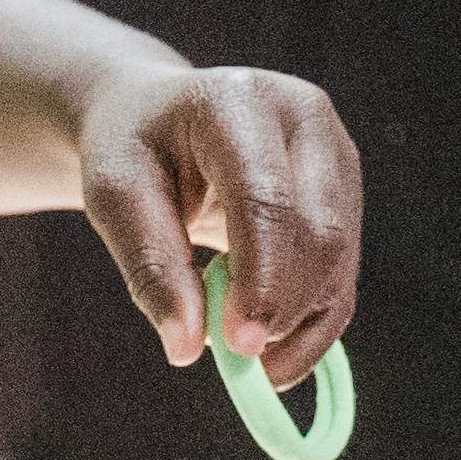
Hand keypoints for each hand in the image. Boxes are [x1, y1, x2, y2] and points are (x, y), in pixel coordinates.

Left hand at [75, 58, 361, 386]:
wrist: (162, 117)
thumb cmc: (134, 150)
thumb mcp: (114, 193)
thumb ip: (149, 265)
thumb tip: (187, 347)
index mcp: (239, 100)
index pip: (266, 199)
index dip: (260, 277)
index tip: (238, 344)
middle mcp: (304, 117)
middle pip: (318, 230)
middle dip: (282, 305)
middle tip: (237, 356)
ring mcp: (336, 153)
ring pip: (339, 258)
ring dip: (298, 320)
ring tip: (244, 354)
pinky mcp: (347, 193)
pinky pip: (344, 273)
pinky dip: (313, 325)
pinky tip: (278, 358)